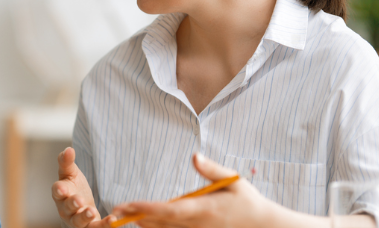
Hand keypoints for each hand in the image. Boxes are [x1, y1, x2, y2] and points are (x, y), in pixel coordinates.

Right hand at [52, 147, 116, 227]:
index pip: (57, 191)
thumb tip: (68, 149)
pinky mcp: (89, 227)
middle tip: (79, 200)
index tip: (62, 188)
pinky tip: (112, 219)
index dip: (59, 190)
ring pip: (78, 220)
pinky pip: (95, 227)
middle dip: (72, 204)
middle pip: (67, 207)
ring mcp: (76, 220)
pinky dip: (104, 225)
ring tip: (91, 211)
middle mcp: (66, 209)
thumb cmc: (74, 188)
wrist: (82, 206)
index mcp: (60, 193)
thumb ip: (67, 162)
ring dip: (84, 216)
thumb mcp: (70, 174)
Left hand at [109, 153, 278, 227]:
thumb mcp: (232, 180)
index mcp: (204, 209)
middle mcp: (197, 225)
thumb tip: (194, 156)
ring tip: (123, 216)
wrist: (263, 226)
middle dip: (137, 217)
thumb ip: (211, 170)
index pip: (169, 210)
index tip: (128, 205)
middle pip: (161, 223)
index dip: (146, 208)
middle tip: (115, 211)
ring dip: (144, 224)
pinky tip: (145, 223)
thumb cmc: (247, 200)